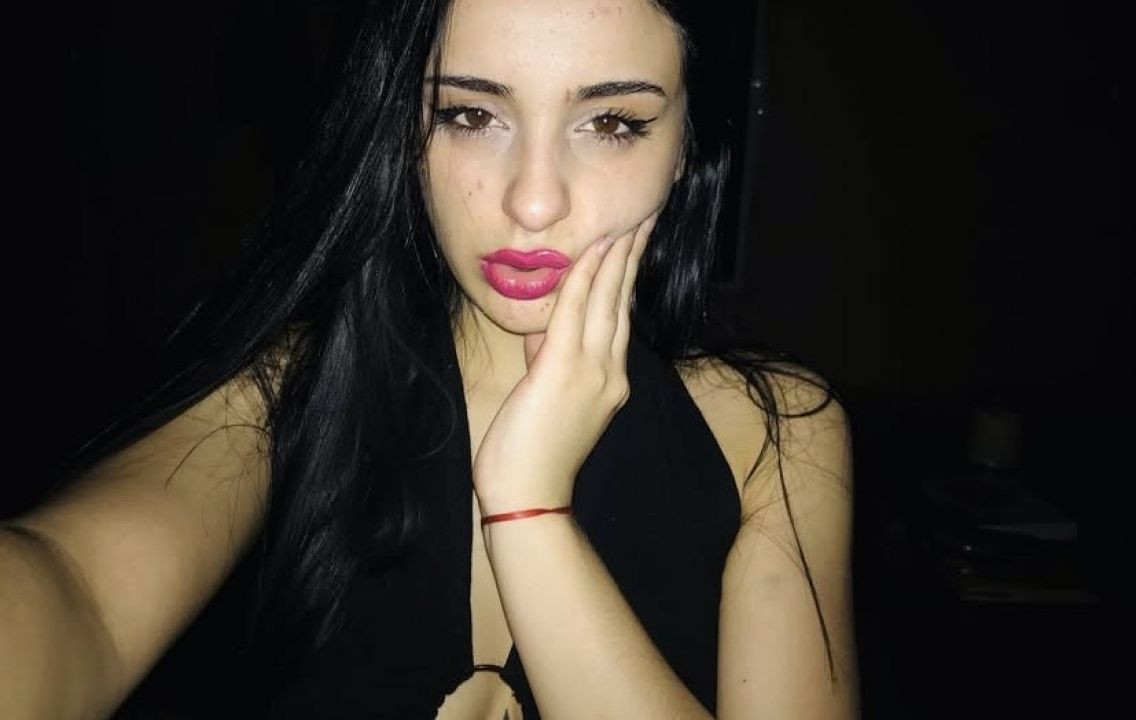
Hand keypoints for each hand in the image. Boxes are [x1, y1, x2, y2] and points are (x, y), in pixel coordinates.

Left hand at [472, 214, 657, 514]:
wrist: (530, 497)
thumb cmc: (532, 457)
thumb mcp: (546, 400)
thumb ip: (548, 362)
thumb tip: (544, 332)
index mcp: (610, 381)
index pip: (620, 318)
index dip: (626, 278)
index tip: (632, 244)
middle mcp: (610, 372)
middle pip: (622, 303)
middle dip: (632, 257)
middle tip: (644, 218)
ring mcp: (592, 371)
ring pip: (607, 301)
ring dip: (615, 257)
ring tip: (628, 222)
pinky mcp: (563, 371)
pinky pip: (575, 312)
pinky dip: (584, 278)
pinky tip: (594, 250)